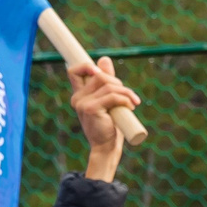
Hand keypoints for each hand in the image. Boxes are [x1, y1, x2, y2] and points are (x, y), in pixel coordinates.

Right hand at [68, 55, 138, 182]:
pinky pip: (112, 96)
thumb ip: (106, 81)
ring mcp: (82, 104)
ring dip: (126, 92)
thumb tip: (104, 59)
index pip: (74, 71)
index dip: (86, 66)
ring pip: (109, 85)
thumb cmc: (108, 125)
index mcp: (79, 95)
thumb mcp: (108, 100)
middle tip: (128, 96)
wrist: (106, 147)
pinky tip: (131, 106)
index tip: (99, 71)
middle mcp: (77, 98)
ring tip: (132, 103)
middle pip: (100, 75)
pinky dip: (125, 99)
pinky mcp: (91, 109)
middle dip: (118, 83)